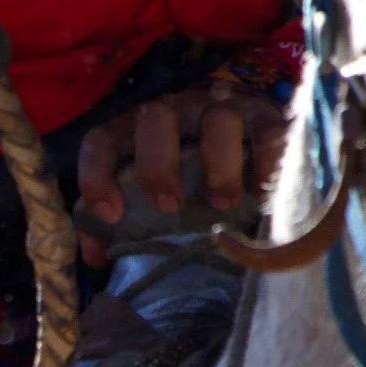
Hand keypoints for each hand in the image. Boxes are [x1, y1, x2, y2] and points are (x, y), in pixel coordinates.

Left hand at [74, 84, 287, 267]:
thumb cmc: (187, 184)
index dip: (98, 175)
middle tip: (170, 207)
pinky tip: (262, 193)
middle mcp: (176, 112)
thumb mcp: (151, 200)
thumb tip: (96, 256)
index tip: (112, 215)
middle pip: (156, 118)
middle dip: (158, 164)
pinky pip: (269, 132)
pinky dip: (267, 161)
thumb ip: (119, 225)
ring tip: (222, 205)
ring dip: (218, 164)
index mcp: (137, 134)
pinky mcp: (267, 119)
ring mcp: (223, 110)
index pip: (102, 141)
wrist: (252, 156)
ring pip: (218, 118)